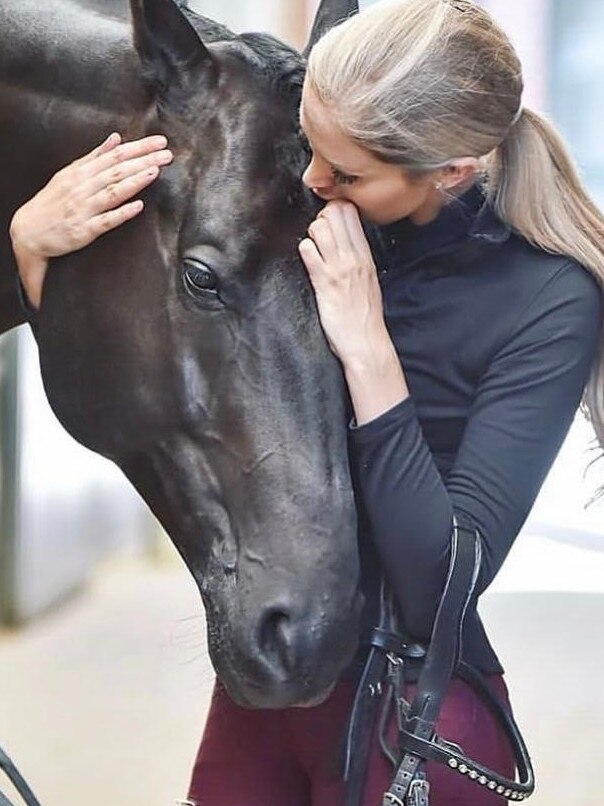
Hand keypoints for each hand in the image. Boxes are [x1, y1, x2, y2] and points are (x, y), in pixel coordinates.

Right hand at [9, 132, 172, 307]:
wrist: (28, 230)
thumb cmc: (52, 202)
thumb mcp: (70, 173)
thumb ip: (95, 156)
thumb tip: (115, 138)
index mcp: (81, 172)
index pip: (115, 156)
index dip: (139, 148)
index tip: (160, 142)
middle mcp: (83, 188)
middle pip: (117, 171)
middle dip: (143, 161)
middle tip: (166, 154)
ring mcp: (84, 209)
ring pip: (113, 192)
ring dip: (135, 181)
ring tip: (155, 171)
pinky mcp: (84, 230)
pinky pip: (106, 221)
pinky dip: (122, 213)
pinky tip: (138, 206)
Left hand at [299, 199, 407, 424]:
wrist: (366, 343)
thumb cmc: (365, 317)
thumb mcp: (368, 282)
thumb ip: (358, 261)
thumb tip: (347, 246)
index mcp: (365, 257)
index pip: (351, 215)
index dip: (336, 210)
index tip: (329, 221)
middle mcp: (353, 258)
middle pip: (335, 214)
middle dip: (322, 218)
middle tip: (319, 234)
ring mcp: (338, 268)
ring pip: (320, 228)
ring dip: (312, 233)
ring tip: (313, 248)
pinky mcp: (324, 282)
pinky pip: (308, 252)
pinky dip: (304, 251)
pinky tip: (307, 260)